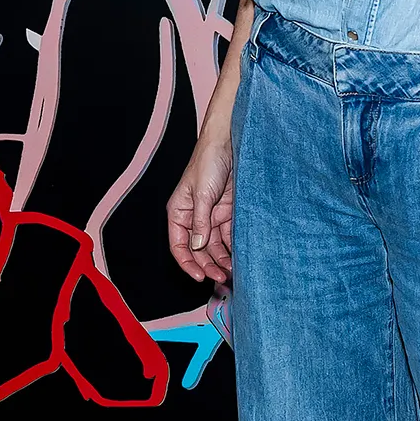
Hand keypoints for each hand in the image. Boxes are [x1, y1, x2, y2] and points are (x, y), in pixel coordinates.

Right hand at [168, 134, 234, 286]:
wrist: (231, 142)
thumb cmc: (209, 161)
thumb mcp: (202, 193)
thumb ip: (200, 222)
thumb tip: (198, 247)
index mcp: (179, 212)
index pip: (179, 245)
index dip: (188, 263)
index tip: (200, 277)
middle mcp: (194, 217)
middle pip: (198, 250)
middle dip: (208, 265)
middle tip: (221, 278)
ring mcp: (212, 216)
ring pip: (215, 246)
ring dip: (222, 260)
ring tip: (232, 272)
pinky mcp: (228, 213)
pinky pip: (229, 236)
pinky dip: (233, 248)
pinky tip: (240, 258)